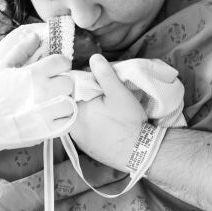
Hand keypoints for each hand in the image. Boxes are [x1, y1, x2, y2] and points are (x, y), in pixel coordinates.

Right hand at [0, 28, 73, 147]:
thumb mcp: (3, 66)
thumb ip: (22, 49)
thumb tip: (36, 36)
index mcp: (34, 75)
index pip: (62, 62)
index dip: (59, 63)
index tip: (54, 68)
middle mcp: (43, 93)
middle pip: (70, 82)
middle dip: (62, 81)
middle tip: (53, 85)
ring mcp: (47, 114)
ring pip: (71, 102)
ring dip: (65, 100)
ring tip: (53, 100)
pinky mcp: (48, 131)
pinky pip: (68, 121)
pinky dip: (63, 117)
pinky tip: (52, 114)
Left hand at [69, 54, 146, 170]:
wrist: (139, 152)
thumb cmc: (129, 122)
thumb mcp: (119, 93)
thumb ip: (104, 74)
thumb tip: (94, 58)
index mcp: (76, 111)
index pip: (71, 90)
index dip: (82, 82)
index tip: (95, 81)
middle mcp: (72, 126)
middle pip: (74, 104)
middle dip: (84, 96)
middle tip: (102, 94)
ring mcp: (78, 139)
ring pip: (78, 117)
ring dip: (87, 110)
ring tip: (104, 108)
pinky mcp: (85, 147)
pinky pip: (83, 129)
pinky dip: (90, 123)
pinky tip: (103, 122)